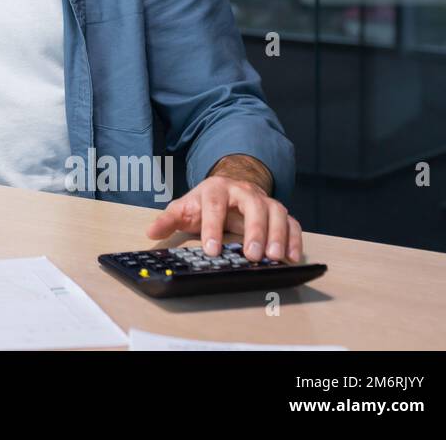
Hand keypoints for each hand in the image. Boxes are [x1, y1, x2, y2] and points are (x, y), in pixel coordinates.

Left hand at [145, 174, 302, 262]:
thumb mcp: (184, 208)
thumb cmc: (205, 202)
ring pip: (276, 213)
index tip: (211, 250)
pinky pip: (292, 223)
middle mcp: (243, 191)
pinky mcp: (278, 212)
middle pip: (253, 205)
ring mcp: (264, 200)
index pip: (214, 204)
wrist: (228, 188)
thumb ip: (168, 220)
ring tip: (273, 258)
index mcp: (216, 188)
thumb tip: (151, 232)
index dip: (212, 226)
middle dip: (254, 230)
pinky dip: (295, 239)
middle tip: (251, 255)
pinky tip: (292, 258)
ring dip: (277, 235)